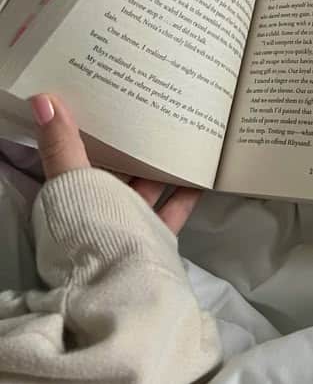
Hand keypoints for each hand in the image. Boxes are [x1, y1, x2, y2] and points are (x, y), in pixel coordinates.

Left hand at [30, 93, 199, 234]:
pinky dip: (186, 190)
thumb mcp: (73, 180)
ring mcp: (129, 222)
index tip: (108, 100)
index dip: (93, 130)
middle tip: (149, 109)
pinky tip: (201, 169)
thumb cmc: (91, 229)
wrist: (123, 284)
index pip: (81, 155)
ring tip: (178, 131)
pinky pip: (174, 206)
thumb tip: (41, 99)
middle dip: (131, 145)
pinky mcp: (156, 234)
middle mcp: (100, 208)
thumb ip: (61, 144)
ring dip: (159, 164)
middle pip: (117, 170)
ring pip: (146, 186)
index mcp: (75, 193)